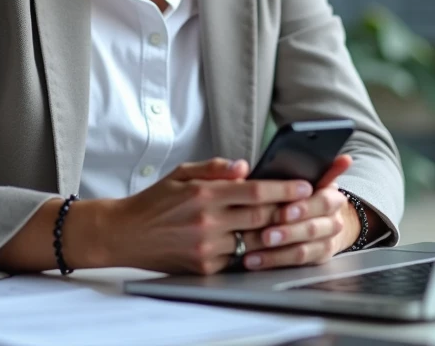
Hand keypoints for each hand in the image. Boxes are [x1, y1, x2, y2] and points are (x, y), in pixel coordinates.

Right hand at [105, 158, 314, 274]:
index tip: (305, 186)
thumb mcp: (182, 173)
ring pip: (255, 241)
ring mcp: (207, 248)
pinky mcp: (205, 268)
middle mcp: (208, 221)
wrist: (125, 234)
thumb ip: (216, 168)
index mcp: (205, 194)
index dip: (285, 189)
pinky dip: (252, 250)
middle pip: (262, 217)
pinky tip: (264, 243)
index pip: (256, 191)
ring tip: (293, 224)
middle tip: (309, 206)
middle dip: (288, 211)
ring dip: (276, 233)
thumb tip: (246, 167)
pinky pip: (239, 258)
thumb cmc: (155, 202)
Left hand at [239, 154, 359, 270]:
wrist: (325, 218)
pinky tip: (252, 260)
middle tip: (265, 234)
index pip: (323, 202)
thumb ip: (318, 167)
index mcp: (332, 196)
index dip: (303, 208)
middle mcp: (334, 221)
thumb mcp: (311, 176)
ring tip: (253, 249)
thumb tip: (345, 159)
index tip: (284, 211)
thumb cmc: (306, 193)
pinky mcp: (315, 259)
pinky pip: (294, 264)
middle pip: (312, 229)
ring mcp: (326, 242)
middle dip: (287, 232)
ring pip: (303, 250)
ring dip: (277, 251)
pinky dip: (272, 261)